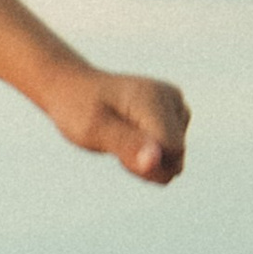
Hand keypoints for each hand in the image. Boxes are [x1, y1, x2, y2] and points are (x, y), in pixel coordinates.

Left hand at [48, 63, 188, 183]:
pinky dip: (151, 152)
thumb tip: (155, 161)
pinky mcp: (175, 112)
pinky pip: (172, 150)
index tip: (119, 153)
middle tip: (116, 145)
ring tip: (120, 139)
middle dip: (148, 163)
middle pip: (178, 156)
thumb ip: (127, 146)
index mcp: (154, 99)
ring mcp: (176, 104)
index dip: (148, 164)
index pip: (174, 150)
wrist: (74, 88)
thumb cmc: (78, 109)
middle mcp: (172, 98)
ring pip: (176, 156)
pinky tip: (130, 137)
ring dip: (148, 159)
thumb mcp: (94, 131)